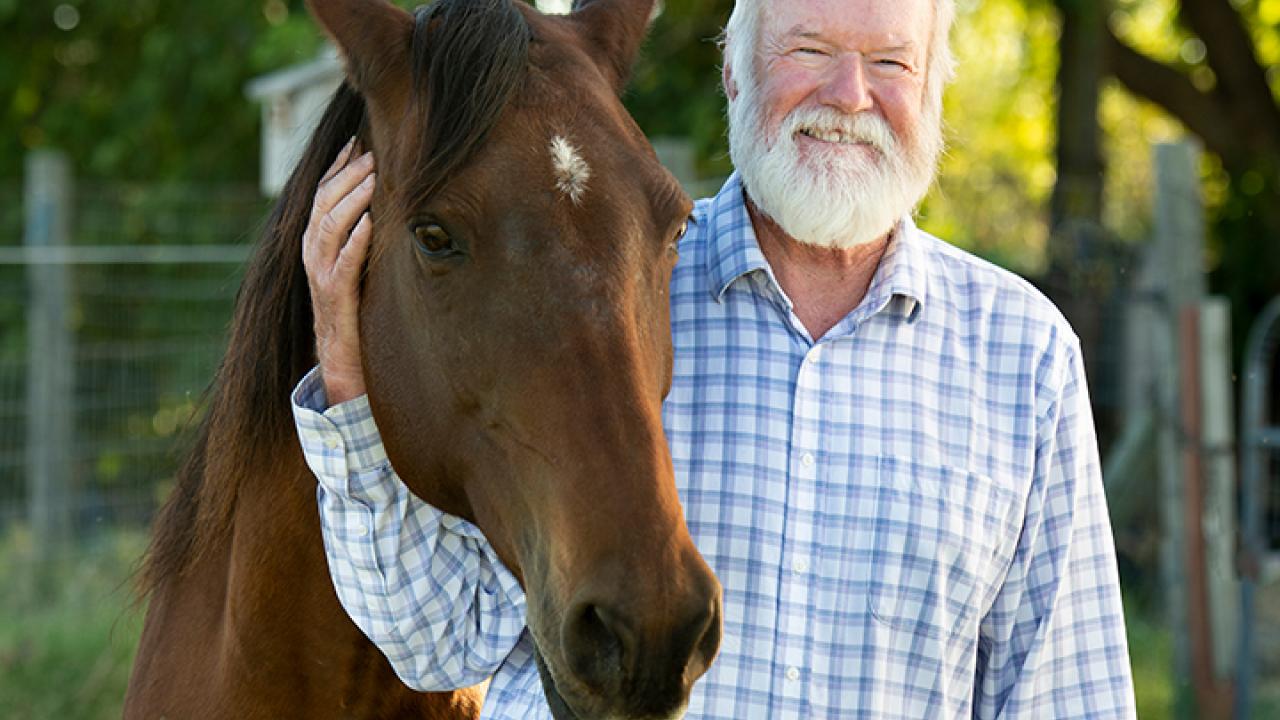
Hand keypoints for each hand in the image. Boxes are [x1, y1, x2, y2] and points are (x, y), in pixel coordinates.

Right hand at [302, 137, 375, 405]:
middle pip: (323, 204)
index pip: (322, 196)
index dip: (336, 168)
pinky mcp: (335, 297)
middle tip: (370, 151)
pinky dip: (355, 241)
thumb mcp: (356, 266)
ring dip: (351, 198)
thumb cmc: (354, 311)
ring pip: (329, 227)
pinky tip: (369, 222)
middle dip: (346, 174)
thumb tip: (382, 204)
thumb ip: (360, 237)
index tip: (356, 142)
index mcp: (316, 245)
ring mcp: (321, 276)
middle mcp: (313, 256)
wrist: (341, 361)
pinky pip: (343, 264)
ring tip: (372, 176)